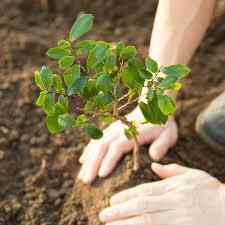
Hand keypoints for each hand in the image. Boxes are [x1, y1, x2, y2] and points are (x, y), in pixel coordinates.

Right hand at [78, 107, 177, 183]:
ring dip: (88, 160)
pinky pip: (96, 140)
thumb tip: (154, 157)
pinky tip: (83, 160)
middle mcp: (119, 130)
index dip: (109, 160)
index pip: (117, 147)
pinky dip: (88, 150)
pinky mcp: (110, 130)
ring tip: (81, 176)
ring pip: (96, 144)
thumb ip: (161, 145)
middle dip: (93, 164)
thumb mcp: (168, 135)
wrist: (153, 108)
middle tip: (85, 181)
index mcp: (132, 133)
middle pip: (102, 146)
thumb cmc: (162, 126)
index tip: (101, 175)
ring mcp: (113, 129)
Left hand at [99, 163, 224, 224]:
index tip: (111, 200)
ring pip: (147, 222)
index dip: (126, 196)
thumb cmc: (210, 191)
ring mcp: (178, 220)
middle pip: (142, 208)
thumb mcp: (192, 175)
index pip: (144, 191)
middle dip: (120, 212)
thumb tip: (154, 166)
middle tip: (103, 215)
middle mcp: (173, 203)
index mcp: (173, 188)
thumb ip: (171, 170)